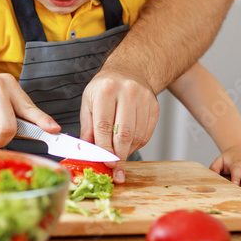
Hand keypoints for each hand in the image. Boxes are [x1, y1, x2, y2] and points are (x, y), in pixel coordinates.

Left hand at [79, 68, 159, 183]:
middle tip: (115, 169)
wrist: (129, 70)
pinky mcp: (155, 106)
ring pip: (137, 136)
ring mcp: (144, 98)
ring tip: (119, 155)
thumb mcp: (89, 103)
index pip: (104, 126)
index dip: (104, 148)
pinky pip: (147, 134)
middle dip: (118, 156)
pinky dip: (137, 145)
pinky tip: (128, 146)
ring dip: (127, 151)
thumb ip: (87, 129)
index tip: (105, 163)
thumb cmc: (104, 88)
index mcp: (106, 90)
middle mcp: (127, 92)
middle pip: (123, 133)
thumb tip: (86, 153)